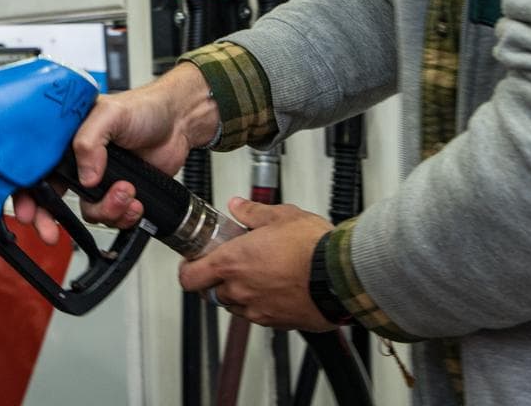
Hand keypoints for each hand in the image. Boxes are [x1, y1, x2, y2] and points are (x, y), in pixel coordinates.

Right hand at [13, 63, 217, 243]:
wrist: (178, 122)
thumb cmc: (144, 107)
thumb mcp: (110, 113)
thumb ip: (89, 141)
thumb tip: (85, 176)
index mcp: (66, 139)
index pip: (35, 169)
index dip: (27, 194)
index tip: (28, 213)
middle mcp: (78, 162)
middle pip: (53, 199)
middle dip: (51, 219)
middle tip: (52, 232)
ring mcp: (99, 180)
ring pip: (88, 211)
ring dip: (108, 208)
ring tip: (127, 190)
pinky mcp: (119, 193)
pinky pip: (112, 217)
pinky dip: (125, 214)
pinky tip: (136, 200)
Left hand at [179, 197, 335, 331]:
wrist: (342, 276)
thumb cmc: (313, 248)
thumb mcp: (281, 216)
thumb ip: (252, 212)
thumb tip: (237, 206)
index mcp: (231, 263)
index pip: (189, 277)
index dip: (188, 269)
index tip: (194, 262)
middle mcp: (240, 290)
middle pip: (211, 293)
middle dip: (217, 281)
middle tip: (231, 266)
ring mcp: (258, 310)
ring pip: (235, 306)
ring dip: (240, 294)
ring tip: (260, 275)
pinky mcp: (278, 323)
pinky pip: (260, 316)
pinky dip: (263, 305)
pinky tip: (279, 288)